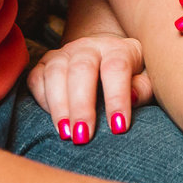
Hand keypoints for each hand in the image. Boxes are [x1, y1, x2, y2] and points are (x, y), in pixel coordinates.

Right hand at [24, 31, 152, 142]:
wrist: (105, 52)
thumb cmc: (130, 74)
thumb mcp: (146, 79)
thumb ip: (143, 88)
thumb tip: (133, 98)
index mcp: (118, 48)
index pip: (116, 67)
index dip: (117, 98)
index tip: (118, 128)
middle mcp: (89, 46)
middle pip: (82, 69)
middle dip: (82, 105)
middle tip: (84, 136)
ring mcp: (64, 52)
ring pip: (55, 72)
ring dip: (59, 105)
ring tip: (66, 134)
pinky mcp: (45, 62)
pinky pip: (36, 78)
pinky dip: (42, 100)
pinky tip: (55, 121)